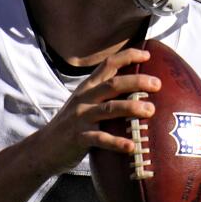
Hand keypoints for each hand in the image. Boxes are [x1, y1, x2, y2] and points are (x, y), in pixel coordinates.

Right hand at [32, 48, 160, 173]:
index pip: (108, 64)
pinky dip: (117, 143)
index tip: (148, 54)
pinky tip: (132, 146)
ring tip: (151, 110)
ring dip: (131, 108)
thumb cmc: (70, 126)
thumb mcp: (84, 104)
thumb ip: (103, 96)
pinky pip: (100, 139)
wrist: (43, 147)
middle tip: (158, 84)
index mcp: (87, 88)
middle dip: (137, 81)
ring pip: (109, 109)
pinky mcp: (79, 138)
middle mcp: (84, 99)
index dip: (128, 56)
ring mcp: (81, 118)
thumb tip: (135, 92)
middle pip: (113, 84)